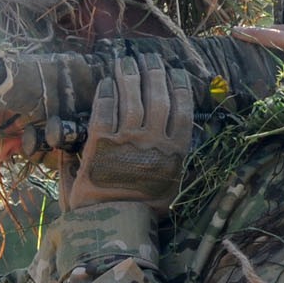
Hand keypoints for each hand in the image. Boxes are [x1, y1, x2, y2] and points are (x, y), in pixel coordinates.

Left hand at [60, 49, 193, 212]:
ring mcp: (127, 140)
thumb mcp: (169, 185)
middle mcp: (153, 142)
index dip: (180, 88)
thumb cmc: (143, 210)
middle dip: (154, 73)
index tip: (176, 72)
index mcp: (174, 153)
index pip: (182, 111)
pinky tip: (106, 82)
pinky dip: (106, 93)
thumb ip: (170, 159)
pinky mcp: (101, 143)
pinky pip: (105, 110)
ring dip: (129, 76)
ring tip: (126, 61)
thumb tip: (169, 139)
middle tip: (150, 58)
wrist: (114, 224)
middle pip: (158, 98)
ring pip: (131, 98)